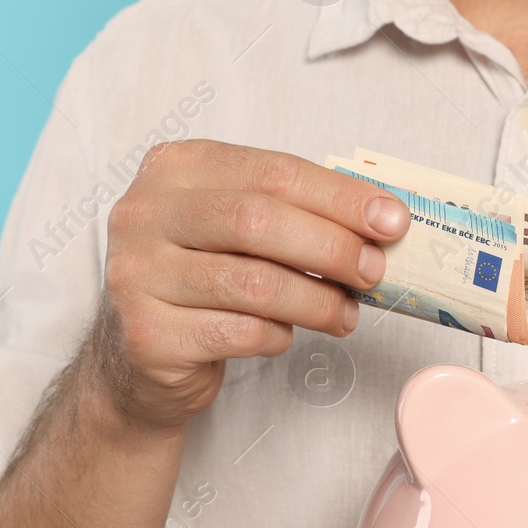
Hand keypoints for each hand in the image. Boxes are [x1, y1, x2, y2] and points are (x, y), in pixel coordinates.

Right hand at [84, 140, 409, 427]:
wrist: (140, 359)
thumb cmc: (203, 279)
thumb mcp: (236, 228)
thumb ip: (294, 211)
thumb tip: (382, 218)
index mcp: (175, 168)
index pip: (273, 171)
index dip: (340, 197)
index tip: (391, 221)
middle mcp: (144, 213)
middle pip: (259, 220)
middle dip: (332, 247)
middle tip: (374, 270)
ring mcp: (136, 274)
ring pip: (254, 282)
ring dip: (317, 300)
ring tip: (345, 313)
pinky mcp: (145, 335)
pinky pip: (239, 332)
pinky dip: (279, 335)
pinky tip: (288, 335)